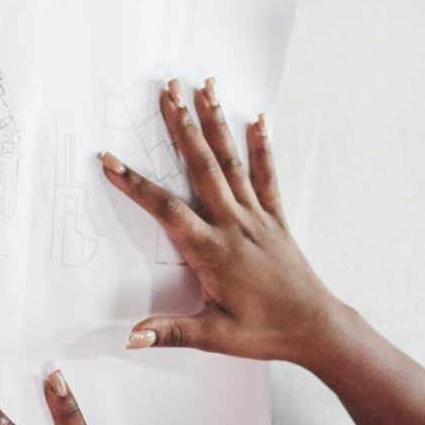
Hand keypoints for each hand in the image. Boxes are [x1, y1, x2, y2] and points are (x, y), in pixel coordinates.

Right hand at [103, 78, 347, 366]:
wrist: (315, 327)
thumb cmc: (265, 332)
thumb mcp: (214, 337)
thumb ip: (172, 332)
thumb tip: (131, 336)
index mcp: (212, 250)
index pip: (166, 209)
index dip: (135, 184)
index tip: (109, 159)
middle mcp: (234, 224)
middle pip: (202, 166)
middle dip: (182, 126)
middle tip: (167, 89)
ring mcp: (257, 217)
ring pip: (232, 162)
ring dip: (216, 123)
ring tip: (204, 87)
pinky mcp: (275, 219)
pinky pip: (267, 176)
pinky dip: (262, 146)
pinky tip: (259, 119)